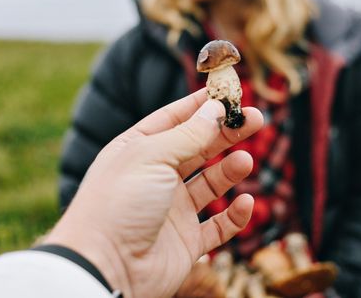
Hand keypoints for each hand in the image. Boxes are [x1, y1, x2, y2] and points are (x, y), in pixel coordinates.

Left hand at [45, 89, 263, 296]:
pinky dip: (235, 215)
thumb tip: (214, 109)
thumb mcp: (152, 156)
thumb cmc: (119, 203)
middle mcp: (155, 178)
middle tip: (256, 118)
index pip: (173, 119)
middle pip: (198, 148)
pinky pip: (218, 227)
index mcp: (138, 151)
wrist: (104, 267)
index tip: (227, 92)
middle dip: (227, 133)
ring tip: (245, 160)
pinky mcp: (185, 242)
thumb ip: (189, 134)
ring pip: (211, 184)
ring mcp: (171, 211)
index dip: (200, 106)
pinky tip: (246, 202)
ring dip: (231, 170)